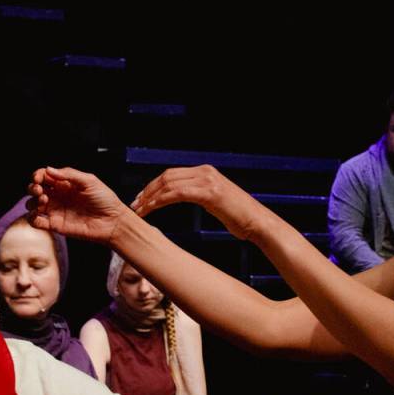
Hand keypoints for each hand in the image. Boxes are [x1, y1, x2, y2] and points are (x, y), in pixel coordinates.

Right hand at [27, 167, 129, 242]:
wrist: (113, 222)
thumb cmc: (105, 200)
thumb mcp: (89, 181)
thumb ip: (69, 174)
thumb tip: (48, 169)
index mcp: (65, 184)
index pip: (44, 176)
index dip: (38, 175)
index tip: (39, 178)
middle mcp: (58, 196)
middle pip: (35, 189)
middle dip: (33, 188)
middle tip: (40, 190)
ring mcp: (55, 211)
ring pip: (32, 205)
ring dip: (32, 202)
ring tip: (44, 201)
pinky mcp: (56, 225)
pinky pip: (37, 222)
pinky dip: (32, 218)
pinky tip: (39, 215)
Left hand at [131, 165, 267, 240]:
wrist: (258, 222)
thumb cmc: (239, 218)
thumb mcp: (217, 202)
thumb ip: (202, 195)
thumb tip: (186, 198)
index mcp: (206, 172)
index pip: (172, 174)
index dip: (153, 186)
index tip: (141, 199)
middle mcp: (205, 172)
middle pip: (166, 176)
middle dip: (147, 191)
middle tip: (135, 205)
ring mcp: (207, 181)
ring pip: (169, 184)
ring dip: (150, 197)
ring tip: (139, 210)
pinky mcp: (209, 193)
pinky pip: (178, 193)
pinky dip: (161, 200)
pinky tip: (152, 209)